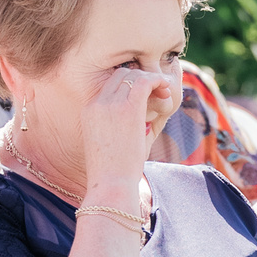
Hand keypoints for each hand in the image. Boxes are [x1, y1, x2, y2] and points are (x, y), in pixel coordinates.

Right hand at [80, 65, 180, 200]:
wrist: (110, 183)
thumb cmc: (114, 171)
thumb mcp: (115, 145)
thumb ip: (127, 128)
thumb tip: (149, 119)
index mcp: (89, 110)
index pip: (110, 84)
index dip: (130, 83)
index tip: (146, 93)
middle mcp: (97, 103)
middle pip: (120, 74)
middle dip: (141, 77)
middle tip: (158, 90)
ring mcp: (110, 104)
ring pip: (132, 74)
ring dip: (151, 79)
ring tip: (164, 90)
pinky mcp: (127, 109)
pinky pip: (144, 81)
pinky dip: (157, 80)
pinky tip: (166, 88)